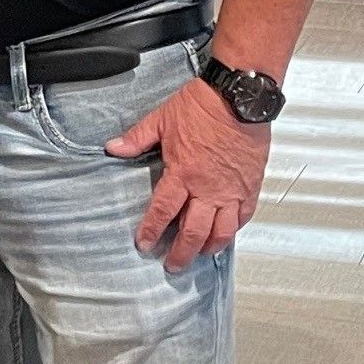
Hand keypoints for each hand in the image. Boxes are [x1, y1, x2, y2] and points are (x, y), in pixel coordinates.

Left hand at [106, 77, 269, 272]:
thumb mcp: (161, 119)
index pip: (162, 212)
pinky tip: (227, 234)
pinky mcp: (250, 186)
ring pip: (221, 232)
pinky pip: (243, 217)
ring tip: (200, 255)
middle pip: (192, 232)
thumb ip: (137, 138)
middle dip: (181, 254)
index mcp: (182, 173)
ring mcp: (231, 190)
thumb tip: (113, 147)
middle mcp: (207, 188)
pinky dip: (234, 230)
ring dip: (209, 248)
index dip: (152, 232)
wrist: (239, 97)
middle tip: (173, 265)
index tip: (145, 244)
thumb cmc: (203, 106)